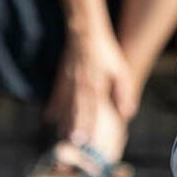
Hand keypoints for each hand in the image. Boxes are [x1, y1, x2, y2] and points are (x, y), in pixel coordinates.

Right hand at [51, 26, 137, 148]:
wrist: (86, 32)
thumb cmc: (106, 53)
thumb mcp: (120, 70)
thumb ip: (124, 92)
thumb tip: (127, 114)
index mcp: (96, 82)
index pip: (92, 107)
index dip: (87, 123)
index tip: (84, 139)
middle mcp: (80, 83)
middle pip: (77, 108)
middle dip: (74, 126)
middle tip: (71, 143)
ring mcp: (69, 80)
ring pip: (65, 104)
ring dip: (63, 120)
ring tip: (61, 136)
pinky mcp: (62, 77)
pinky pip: (56, 94)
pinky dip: (53, 106)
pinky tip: (49, 118)